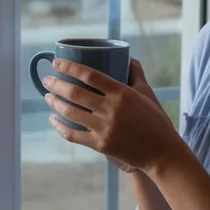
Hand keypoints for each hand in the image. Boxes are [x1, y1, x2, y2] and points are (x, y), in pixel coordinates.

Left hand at [42, 57, 181, 174]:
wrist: (161, 152)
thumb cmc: (156, 120)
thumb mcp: (147, 93)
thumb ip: (136, 74)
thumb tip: (127, 57)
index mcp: (122, 93)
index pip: (90, 75)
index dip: (70, 67)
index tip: (56, 62)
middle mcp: (111, 109)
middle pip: (75, 93)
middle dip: (56, 84)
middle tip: (47, 79)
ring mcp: (104, 128)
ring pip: (70, 113)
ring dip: (55, 103)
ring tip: (48, 96)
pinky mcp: (100, 145)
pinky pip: (73, 135)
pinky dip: (59, 126)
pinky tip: (53, 119)